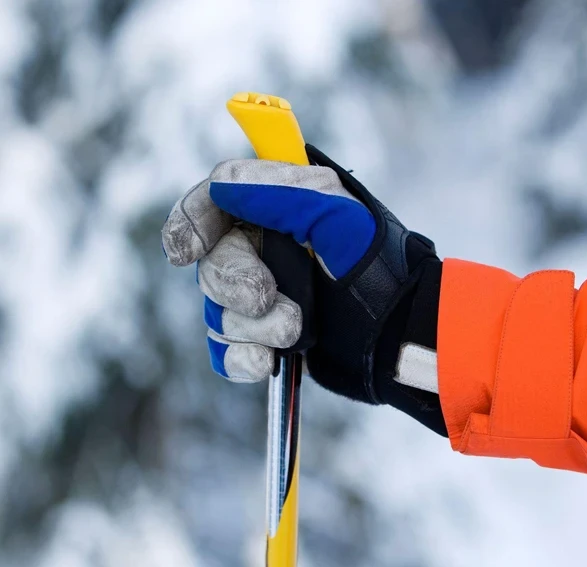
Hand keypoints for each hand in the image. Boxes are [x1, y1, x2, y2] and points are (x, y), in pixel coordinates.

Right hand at [162, 146, 445, 434]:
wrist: (399, 334)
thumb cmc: (376, 266)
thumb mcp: (338, 216)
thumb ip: (281, 192)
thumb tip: (222, 183)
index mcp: (279, 206)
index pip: (214, 200)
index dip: (191, 221)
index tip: (187, 248)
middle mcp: (266, 248)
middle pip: (212, 261)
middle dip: (235, 283)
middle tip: (267, 296)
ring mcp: (264, 294)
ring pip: (218, 310)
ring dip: (253, 325)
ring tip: (296, 330)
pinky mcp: (267, 337)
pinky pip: (226, 351)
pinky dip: (241, 358)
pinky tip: (266, 362)